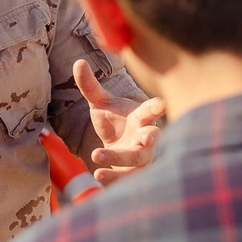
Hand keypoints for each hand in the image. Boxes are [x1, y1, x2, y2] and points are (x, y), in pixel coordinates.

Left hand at [74, 58, 164, 184]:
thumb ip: (90, 86)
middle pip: (150, 138)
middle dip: (150, 138)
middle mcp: (145, 137)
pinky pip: (128, 178)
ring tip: (96, 155)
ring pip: (137, 161)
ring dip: (119, 160)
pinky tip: (98, 175)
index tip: (163, 103)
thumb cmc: (114, 121)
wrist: (116, 147)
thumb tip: (78, 62)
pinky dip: (114, 179)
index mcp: (141, 117)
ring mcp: (141, 157)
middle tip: (145, 138)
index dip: (157, 106)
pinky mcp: (132, 173)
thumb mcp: (101, 103)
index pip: (151, 110)